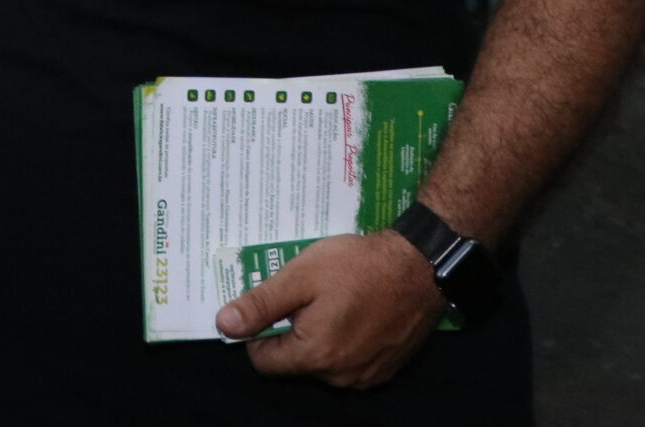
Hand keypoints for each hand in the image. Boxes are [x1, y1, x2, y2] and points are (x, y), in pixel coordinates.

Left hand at [215, 230, 442, 388]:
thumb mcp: (300, 277)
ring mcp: (366, 376)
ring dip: (318, 335)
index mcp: (314, 356)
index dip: (258, 332)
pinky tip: (353, 310)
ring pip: (321, 362)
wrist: (420, 267)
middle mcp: (339, 377)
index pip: (263, 362)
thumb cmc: (357, 268)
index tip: (271, 304)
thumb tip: (224, 325)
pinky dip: (344, 340)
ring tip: (332, 299)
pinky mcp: (385, 369)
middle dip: (291, 330)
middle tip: (305, 294)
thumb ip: (261, 304)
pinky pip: (349, 361)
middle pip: (293, 362)